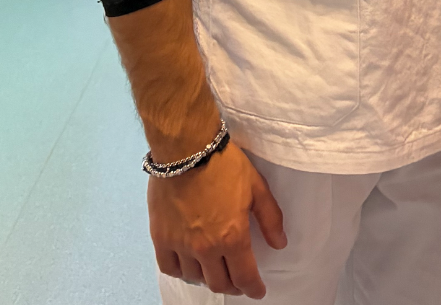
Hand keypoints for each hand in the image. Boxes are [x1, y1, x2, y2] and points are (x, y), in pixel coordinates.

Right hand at [148, 140, 285, 297]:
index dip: (253, 289)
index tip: (257, 291)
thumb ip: (270, 219)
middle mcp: (205, 248)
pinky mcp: (161, 238)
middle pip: (220, 282)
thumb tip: (279, 243)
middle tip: (239, 281)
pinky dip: (182, 271)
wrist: (187, 149)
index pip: (244, 277)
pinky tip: (189, 265)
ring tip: (215, 269)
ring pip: (195, 278)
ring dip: (208, 278)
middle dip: (233, 286)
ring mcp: (181, 245)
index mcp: (232, 237)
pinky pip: (170, 268)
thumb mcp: (256, 187)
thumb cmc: (224, 164)